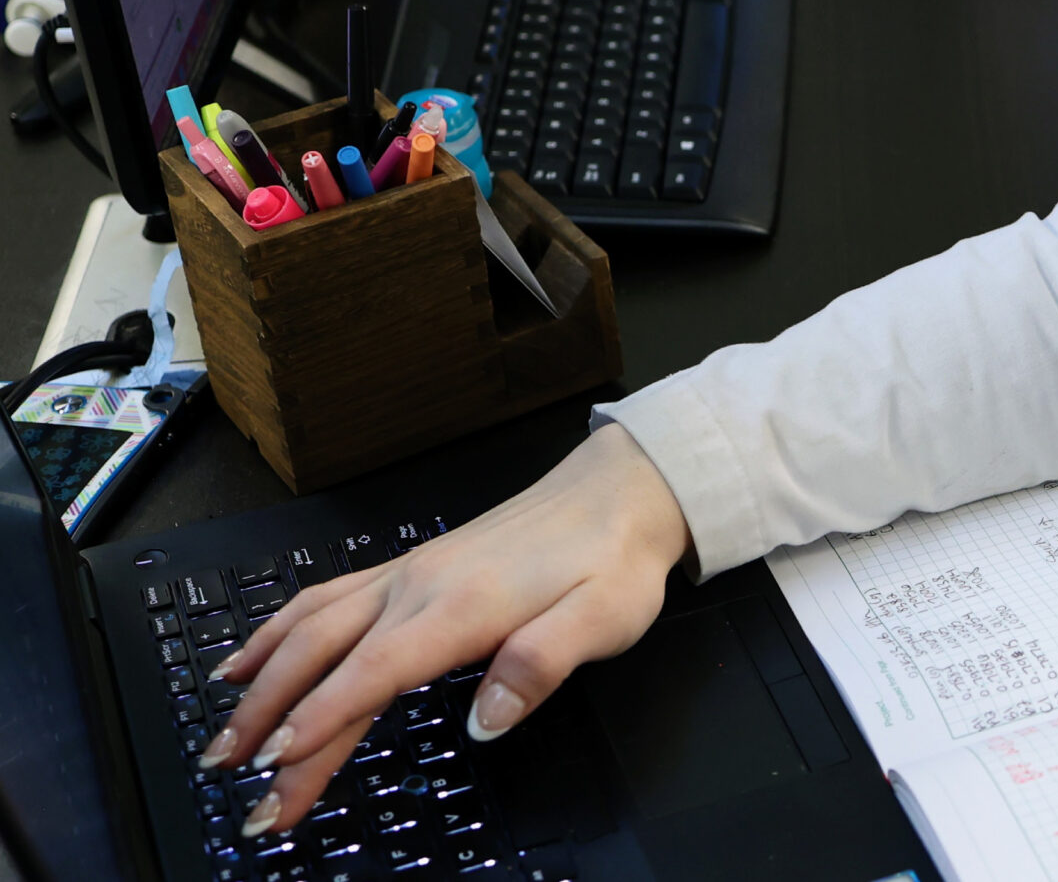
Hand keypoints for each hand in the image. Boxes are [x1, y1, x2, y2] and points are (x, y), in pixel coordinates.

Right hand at [195, 424, 690, 837]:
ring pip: (309, 627)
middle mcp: (418, 587)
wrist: (623, 491)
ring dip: (259, 680)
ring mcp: (407, 574)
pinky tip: (250, 654)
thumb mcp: (605, 619)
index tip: (278, 768)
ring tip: (221, 733)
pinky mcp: (410, 568)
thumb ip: (542, 665)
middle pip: (323, 658)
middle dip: (269, 721)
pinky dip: (276, 631)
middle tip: (234, 780)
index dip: (321, 722)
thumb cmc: (614, 559)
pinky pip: (323, 599)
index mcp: (460, 608)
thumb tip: (488, 719)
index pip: (371, 673)